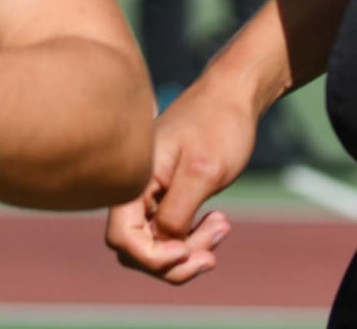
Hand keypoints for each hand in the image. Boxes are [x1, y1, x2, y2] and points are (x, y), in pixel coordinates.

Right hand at [104, 82, 243, 284]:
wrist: (233, 96)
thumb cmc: (218, 125)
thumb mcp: (202, 171)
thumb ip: (176, 211)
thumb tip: (163, 243)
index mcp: (136, 178)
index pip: (123, 238)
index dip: (152, 256)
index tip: (187, 249)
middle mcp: (136, 188)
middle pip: (136, 249)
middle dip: (174, 261)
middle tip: (211, 252)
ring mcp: (151, 192)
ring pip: (156, 244)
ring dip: (189, 251)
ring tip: (223, 227)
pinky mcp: (168, 194)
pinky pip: (171, 231)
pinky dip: (194, 237)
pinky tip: (218, 222)